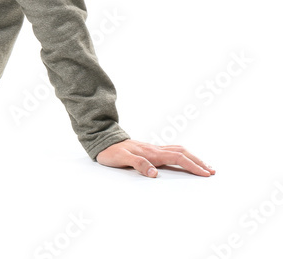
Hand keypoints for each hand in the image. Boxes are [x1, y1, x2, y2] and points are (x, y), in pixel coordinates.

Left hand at [96, 139, 214, 177]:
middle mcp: (155, 149)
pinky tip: (185, 158)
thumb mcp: (122, 159)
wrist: (102, 140)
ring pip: (178, 150)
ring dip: (193, 157)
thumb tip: (154, 173)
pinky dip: (183, 155)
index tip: (206, 173)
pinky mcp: (150, 149)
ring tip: (204, 165)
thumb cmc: (111, 151)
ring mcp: (154, 148)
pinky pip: (171, 150)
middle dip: (198, 162)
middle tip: (212, 171)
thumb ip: (138, 164)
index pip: (178, 158)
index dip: (193, 166)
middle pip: (183, 153)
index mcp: (152, 153)